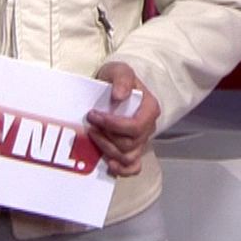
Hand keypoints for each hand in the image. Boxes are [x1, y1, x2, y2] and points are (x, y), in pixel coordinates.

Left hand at [86, 62, 161, 176]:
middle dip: (106, 137)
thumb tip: (119, 96)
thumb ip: (122, 79)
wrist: (113, 86)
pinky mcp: (132, 150)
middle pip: (129, 144)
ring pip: (128, 157)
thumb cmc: (117, 79)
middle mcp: (148, 127)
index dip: (113, 125)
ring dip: (108, 150)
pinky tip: (109, 164)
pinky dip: (122, 170)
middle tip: (90, 125)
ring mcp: (141, 140)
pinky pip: (133, 167)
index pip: (135, 126)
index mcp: (150, 109)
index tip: (93, 115)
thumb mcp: (119, 70)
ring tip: (93, 137)